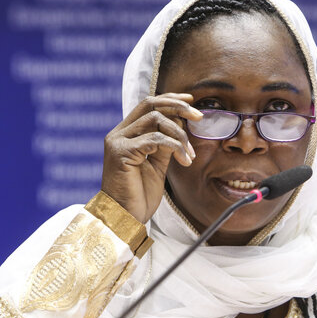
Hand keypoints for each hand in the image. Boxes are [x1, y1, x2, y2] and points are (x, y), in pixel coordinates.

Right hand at [100, 93, 201, 223]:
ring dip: (180, 134)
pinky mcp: (120, 153)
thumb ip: (164, 143)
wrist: (125, 217)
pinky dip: (174, 146)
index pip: (148, 105)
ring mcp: (117, 142)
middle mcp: (119, 133)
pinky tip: (184, 160)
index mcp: (126, 133)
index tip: (191, 101)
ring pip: (155, 120)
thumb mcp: (157, 164)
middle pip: (150, 105)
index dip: (170, 99)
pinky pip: (154, 139)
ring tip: (190, 154)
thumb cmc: (139, 194)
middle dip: (178, 107)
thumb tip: (180, 122)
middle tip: (199, 117)